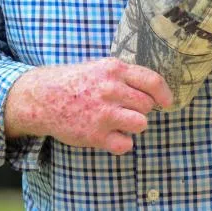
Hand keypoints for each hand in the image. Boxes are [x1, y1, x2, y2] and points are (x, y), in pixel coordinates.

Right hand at [4, 58, 172, 154]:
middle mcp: (111, 90)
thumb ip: (125, 75)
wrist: (44, 98)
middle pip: (147, 105)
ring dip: (134, 124)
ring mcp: (103, 113)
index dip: (164, 94)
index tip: (167, 102)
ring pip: (141, 123)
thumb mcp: (101, 67)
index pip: (152, 81)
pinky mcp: (95, 135)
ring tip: (120, 121)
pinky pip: (125, 144)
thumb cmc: (76, 81)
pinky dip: (121, 142)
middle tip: (127, 108)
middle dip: (142, 109)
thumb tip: (155, 88)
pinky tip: (111, 135)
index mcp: (114, 69)